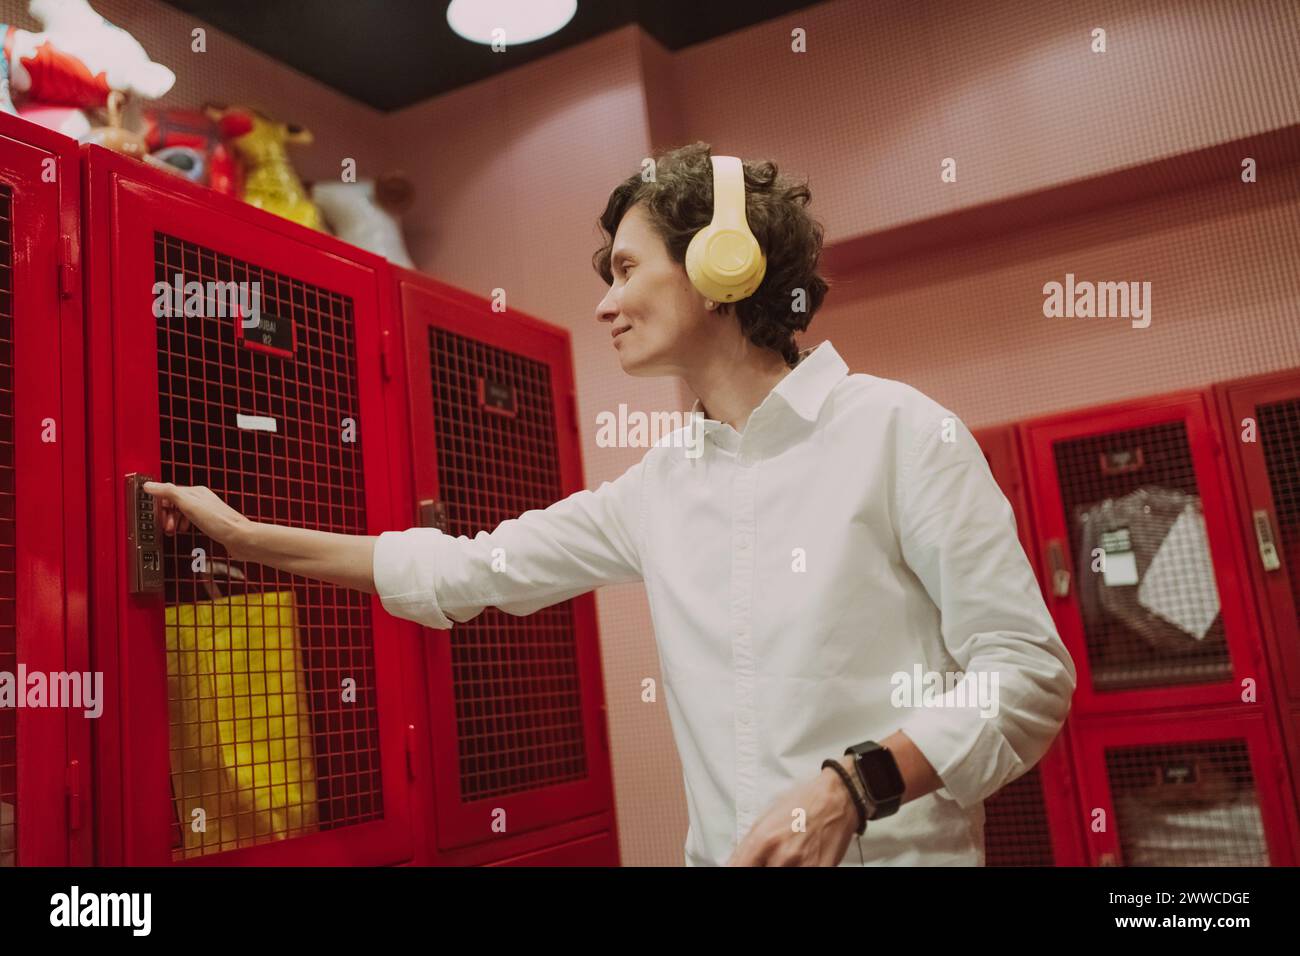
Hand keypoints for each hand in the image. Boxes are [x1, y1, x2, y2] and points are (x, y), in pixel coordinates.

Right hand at [141, 481, 250, 554]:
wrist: (240, 538)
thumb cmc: (219, 522)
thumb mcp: (189, 505)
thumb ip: (169, 493)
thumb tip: (150, 485)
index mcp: (196, 492)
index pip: (169, 492)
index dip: (160, 505)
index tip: (155, 516)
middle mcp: (202, 499)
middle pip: (175, 503)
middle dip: (166, 515)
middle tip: (166, 527)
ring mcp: (206, 511)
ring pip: (182, 513)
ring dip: (173, 522)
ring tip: (172, 531)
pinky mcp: (210, 522)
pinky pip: (190, 521)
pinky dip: (182, 526)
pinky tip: (184, 531)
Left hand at [725, 758, 861, 865]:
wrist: (836, 797)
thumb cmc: (802, 802)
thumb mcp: (766, 817)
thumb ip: (746, 845)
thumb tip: (733, 863)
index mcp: (764, 840)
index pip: (739, 868)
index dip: (737, 869)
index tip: (743, 867)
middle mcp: (783, 856)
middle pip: (759, 874)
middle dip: (761, 866)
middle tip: (768, 859)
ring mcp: (803, 866)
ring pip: (781, 876)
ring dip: (779, 867)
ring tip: (785, 858)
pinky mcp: (821, 870)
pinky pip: (804, 876)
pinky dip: (799, 868)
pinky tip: (800, 860)